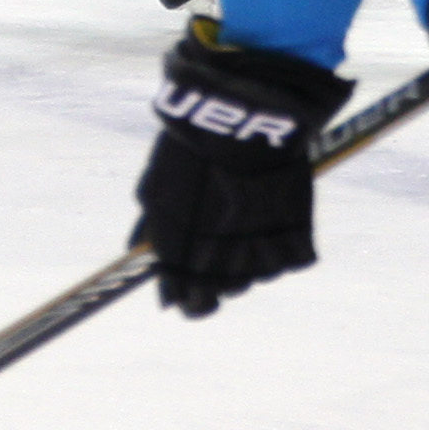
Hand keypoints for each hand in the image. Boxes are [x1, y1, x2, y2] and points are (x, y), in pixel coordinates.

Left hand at [132, 18, 354, 316]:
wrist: (243, 125)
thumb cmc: (192, 149)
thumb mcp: (158, 187)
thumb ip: (150, 226)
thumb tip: (135, 251)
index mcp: (181, 260)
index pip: (186, 304)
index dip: (188, 298)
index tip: (192, 287)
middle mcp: (219, 270)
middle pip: (221, 297)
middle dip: (220, 277)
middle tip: (225, 245)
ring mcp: (259, 260)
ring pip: (255, 277)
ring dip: (252, 256)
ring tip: (249, 215)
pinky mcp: (293, 244)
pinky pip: (288, 259)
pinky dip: (284, 242)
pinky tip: (273, 211)